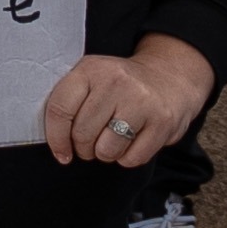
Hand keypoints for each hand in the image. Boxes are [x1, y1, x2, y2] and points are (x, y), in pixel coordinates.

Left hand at [37, 38, 214, 169]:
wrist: (171, 76)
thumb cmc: (122, 85)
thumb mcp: (94, 78)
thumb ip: (70, 101)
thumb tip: (55, 143)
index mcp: (92, 69)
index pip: (60, 109)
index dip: (56, 138)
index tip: (62, 152)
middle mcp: (116, 81)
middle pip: (82, 135)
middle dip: (84, 148)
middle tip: (94, 141)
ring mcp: (141, 101)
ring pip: (106, 151)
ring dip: (107, 153)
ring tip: (115, 138)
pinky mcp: (162, 121)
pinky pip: (131, 159)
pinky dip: (129, 157)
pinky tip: (134, 139)